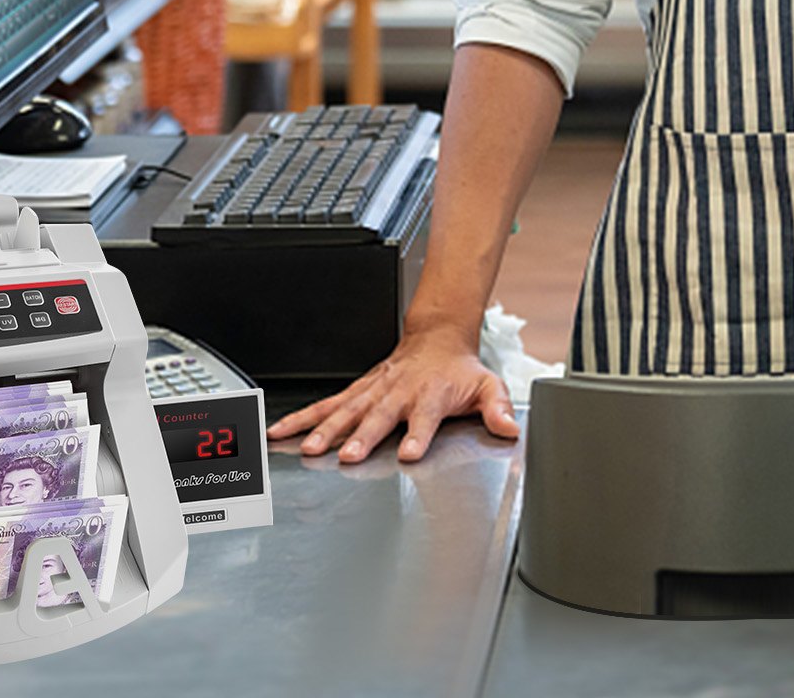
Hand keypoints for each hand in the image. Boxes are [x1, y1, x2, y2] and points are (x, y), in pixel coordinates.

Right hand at [266, 324, 518, 463]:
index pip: (425, 416)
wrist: (436, 337)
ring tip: (309, 448)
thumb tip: (509, 428)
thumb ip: (498, 408)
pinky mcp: (358, 390)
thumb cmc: (459, 370)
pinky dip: (305, 416)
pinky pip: (328, 403)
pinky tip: (284, 430)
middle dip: (362, 436)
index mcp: (430, 394)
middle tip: (346, 455)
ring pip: (346, 409)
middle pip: (378, 415)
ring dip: (327, 428)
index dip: (418, 433)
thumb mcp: (488, 385)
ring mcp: (374, 390)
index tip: (410, 452)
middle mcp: (398, 392)